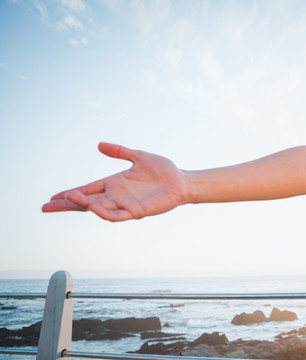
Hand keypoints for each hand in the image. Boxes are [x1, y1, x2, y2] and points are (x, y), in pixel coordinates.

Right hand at [42, 142, 186, 221]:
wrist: (182, 181)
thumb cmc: (163, 170)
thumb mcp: (138, 156)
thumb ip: (120, 151)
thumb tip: (99, 145)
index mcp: (114, 183)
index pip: (87, 190)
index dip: (70, 194)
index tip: (52, 197)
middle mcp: (116, 196)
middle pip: (86, 202)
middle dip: (67, 205)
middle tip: (46, 207)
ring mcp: (126, 205)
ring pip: (99, 209)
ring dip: (85, 205)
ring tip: (71, 200)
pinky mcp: (137, 211)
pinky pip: (118, 215)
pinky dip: (105, 213)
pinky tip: (95, 208)